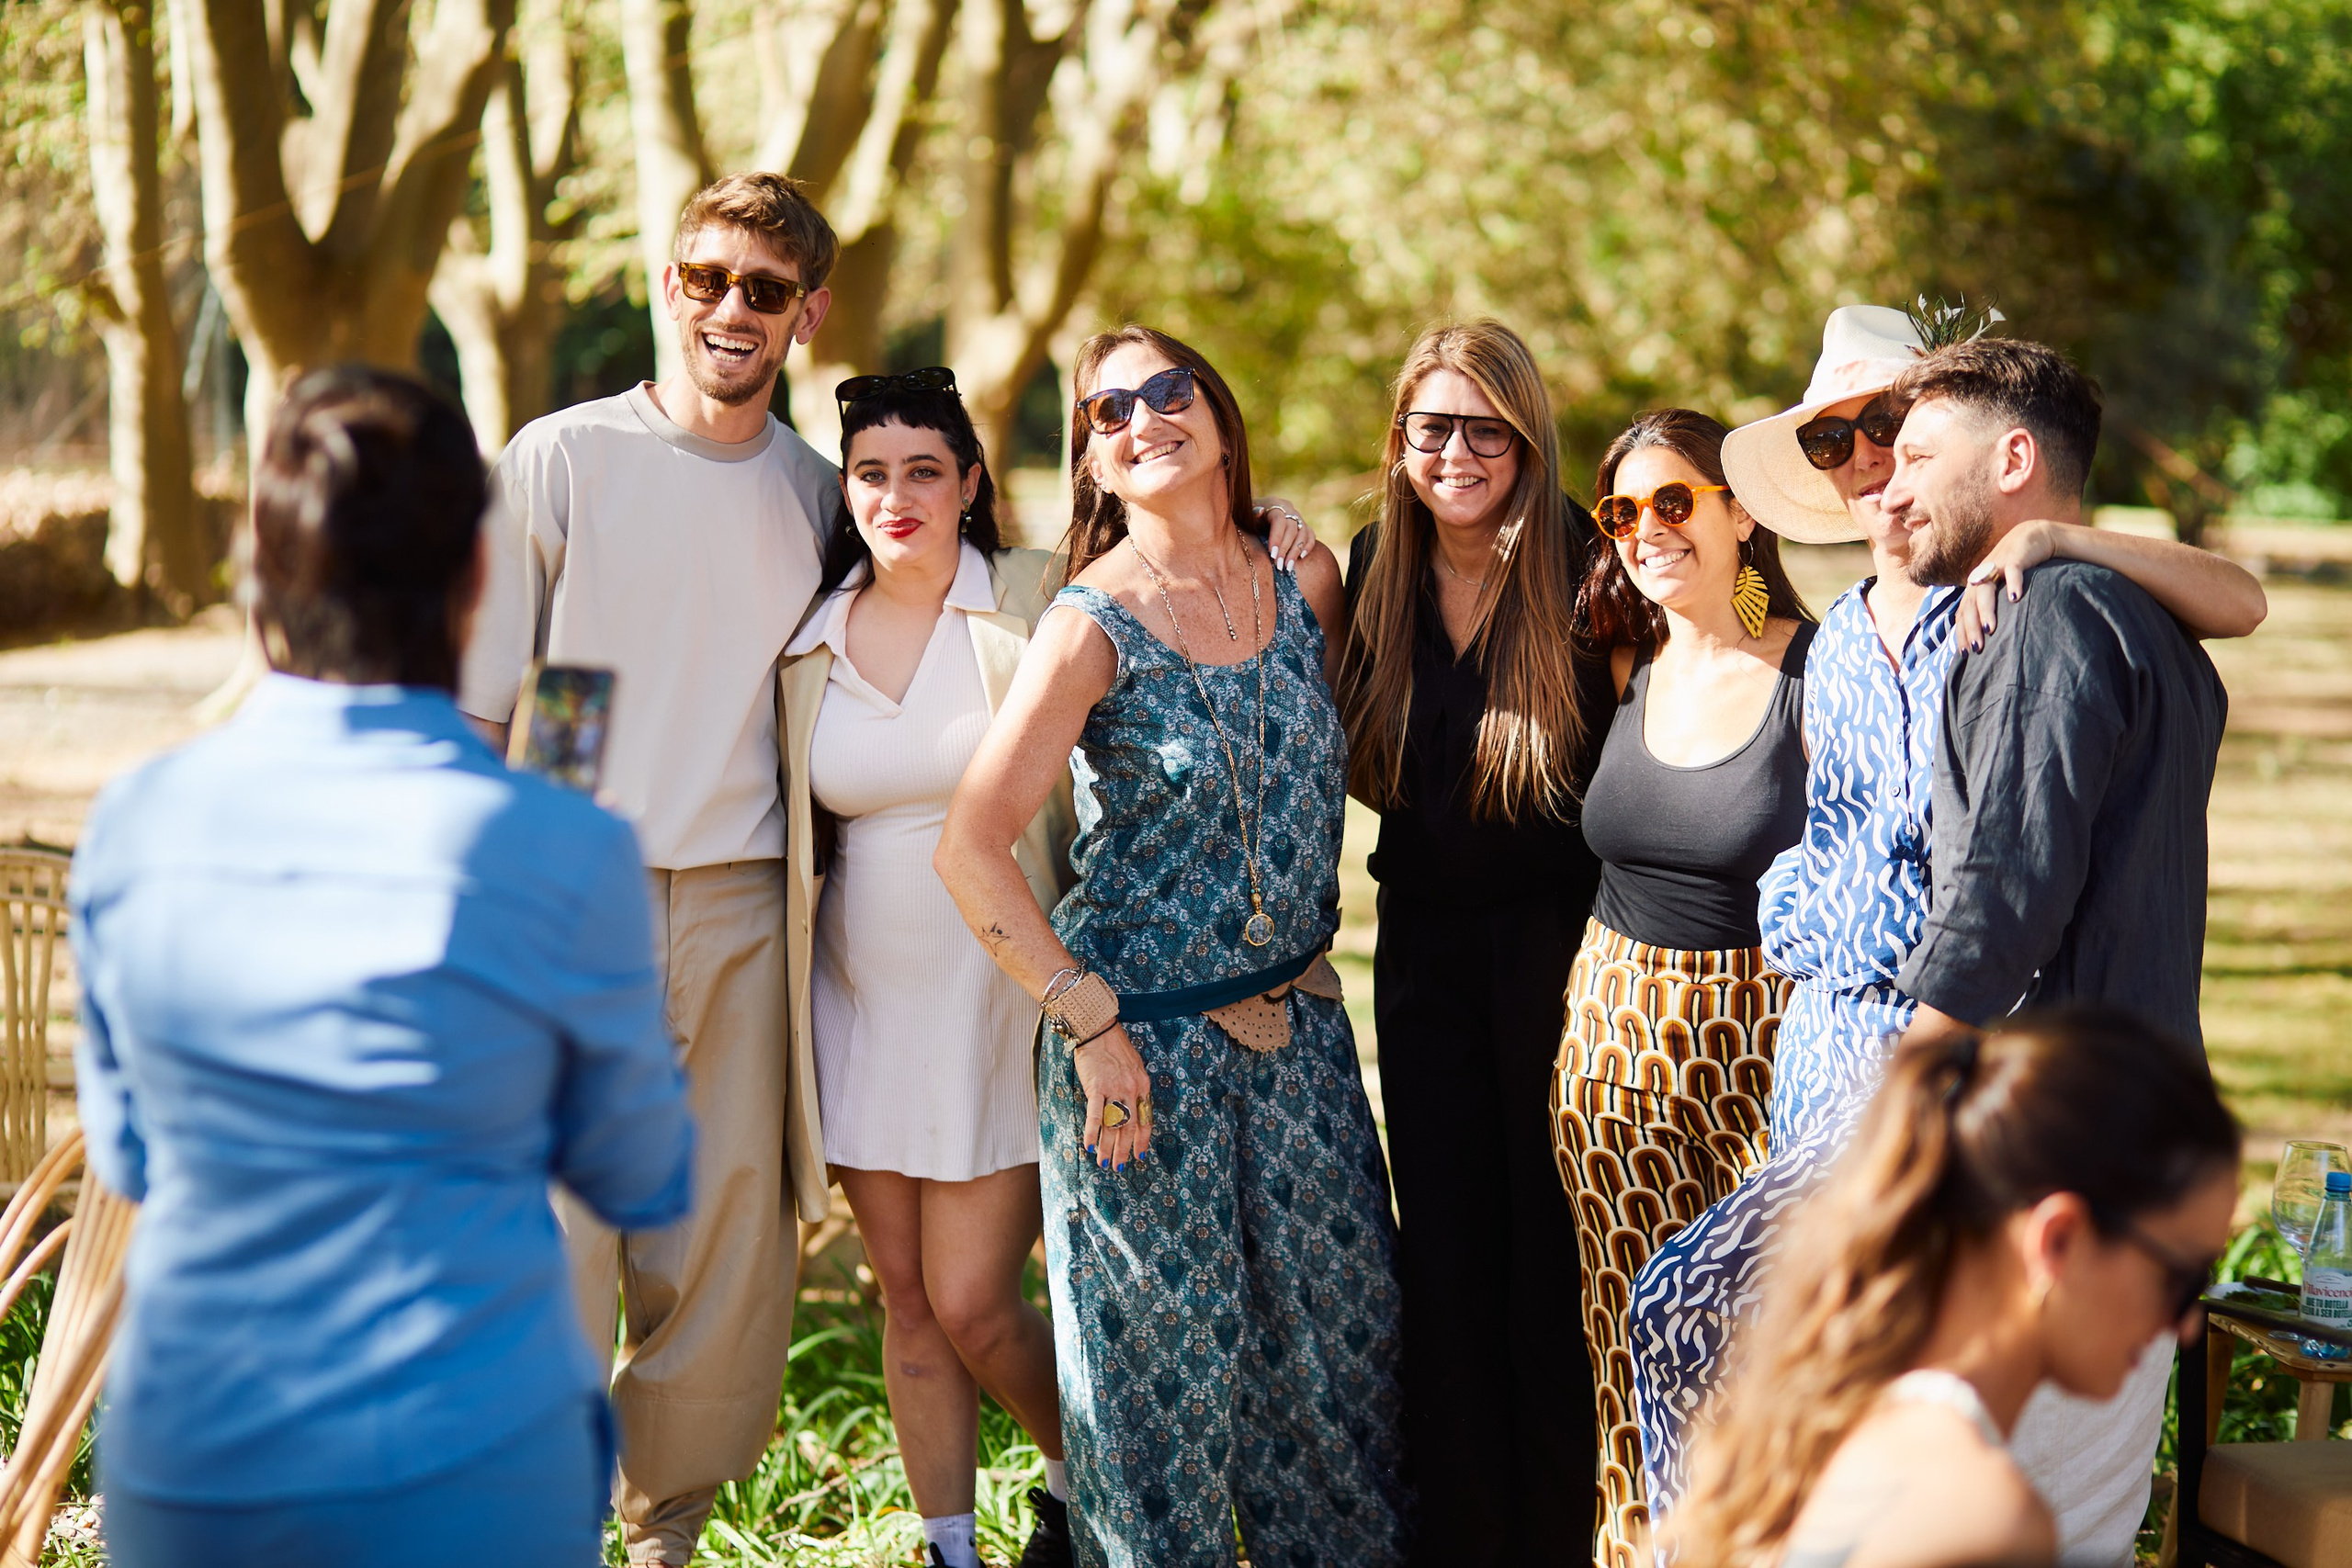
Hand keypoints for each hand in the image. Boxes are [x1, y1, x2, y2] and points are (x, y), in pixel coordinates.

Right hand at [1072, 1024, 1154, 1171]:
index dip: (1142, 1140)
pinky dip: (1092, 1133)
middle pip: (1130, 1128)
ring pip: (1114, 1126)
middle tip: (1119, 1167)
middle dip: (1124, 1150)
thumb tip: (1130, 1109)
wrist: (1098, 1029)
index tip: (1139, 1156)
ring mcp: (1115, 1089)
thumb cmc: (1114, 1047)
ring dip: (1108, 1147)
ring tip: (1104, 1163)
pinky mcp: (1097, 1087)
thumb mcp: (1133, 1067)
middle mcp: (1132, 1090)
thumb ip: (1134, 1088)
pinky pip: (1095, 1115)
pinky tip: (1089, 1146)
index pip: (1145, 1120)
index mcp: (1143, 1086)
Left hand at [1254, 497, 1312, 572]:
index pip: (1279, 521)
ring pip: (1303, 534)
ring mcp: (1298, 517)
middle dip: (1285, 549)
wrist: (1257, 513)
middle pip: (1292, 529)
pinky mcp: (1303, 526)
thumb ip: (1252, 513)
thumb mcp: (1247, 513)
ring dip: (1296, 551)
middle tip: (1279, 565)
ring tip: (1288, 567)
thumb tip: (1259, 511)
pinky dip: (1308, 546)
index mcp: (1275, 504)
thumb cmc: (1249, 516)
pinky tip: (1301, 557)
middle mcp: (1289, 510)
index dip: (1277, 537)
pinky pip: (1310, 535)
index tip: (1272, 554)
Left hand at [1957, 520, 2059, 650]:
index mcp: (1975, 586)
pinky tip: (2015, 598)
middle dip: (1971, 626)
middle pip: (1970, 604)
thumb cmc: (2015, 568)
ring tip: (1990, 628)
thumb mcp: (1999, 587)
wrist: (2033, 536)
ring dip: (1986, 609)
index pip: (1963, 612)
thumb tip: (1986, 634)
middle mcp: (1981, 576)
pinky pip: (2013, 571)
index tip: (1965, 654)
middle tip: (1977, 647)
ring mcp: (1996, 566)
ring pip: (1985, 589)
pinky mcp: (2015, 557)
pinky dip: (2013, 583)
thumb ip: (1991, 605)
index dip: (1962, 632)